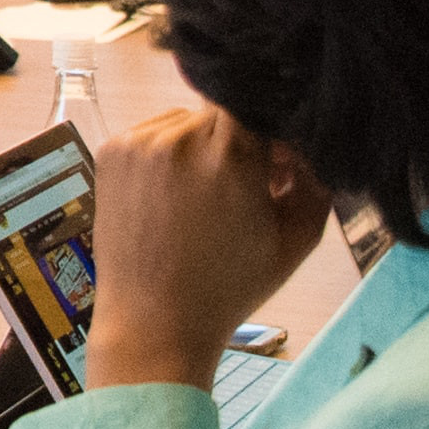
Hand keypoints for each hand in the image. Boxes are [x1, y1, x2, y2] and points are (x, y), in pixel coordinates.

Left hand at [77, 103, 330, 392]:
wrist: (153, 324)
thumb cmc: (226, 289)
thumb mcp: (296, 239)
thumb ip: (316, 179)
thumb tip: (307, 141)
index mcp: (231, 154)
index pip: (263, 104)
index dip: (275, 131)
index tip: (278, 165)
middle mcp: (180, 138)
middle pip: (225, 113)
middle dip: (240, 144)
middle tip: (244, 190)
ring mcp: (139, 143)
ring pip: (187, 122)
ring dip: (201, 148)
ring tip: (202, 202)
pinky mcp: (111, 153)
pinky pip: (153, 134)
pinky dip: (167, 157)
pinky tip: (173, 202)